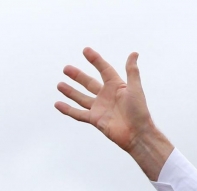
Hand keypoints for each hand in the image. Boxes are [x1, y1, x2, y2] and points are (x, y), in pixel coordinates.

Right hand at [55, 48, 172, 179]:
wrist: (137, 134)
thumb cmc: (139, 112)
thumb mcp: (135, 89)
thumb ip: (132, 71)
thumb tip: (134, 53)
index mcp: (116, 86)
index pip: (104, 70)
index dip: (96, 60)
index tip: (86, 50)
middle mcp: (107, 96)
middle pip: (89, 83)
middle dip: (78, 76)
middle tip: (66, 68)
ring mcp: (100, 108)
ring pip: (82, 98)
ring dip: (71, 91)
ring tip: (60, 84)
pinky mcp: (95, 119)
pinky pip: (78, 113)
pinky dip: (68, 109)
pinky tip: (57, 104)